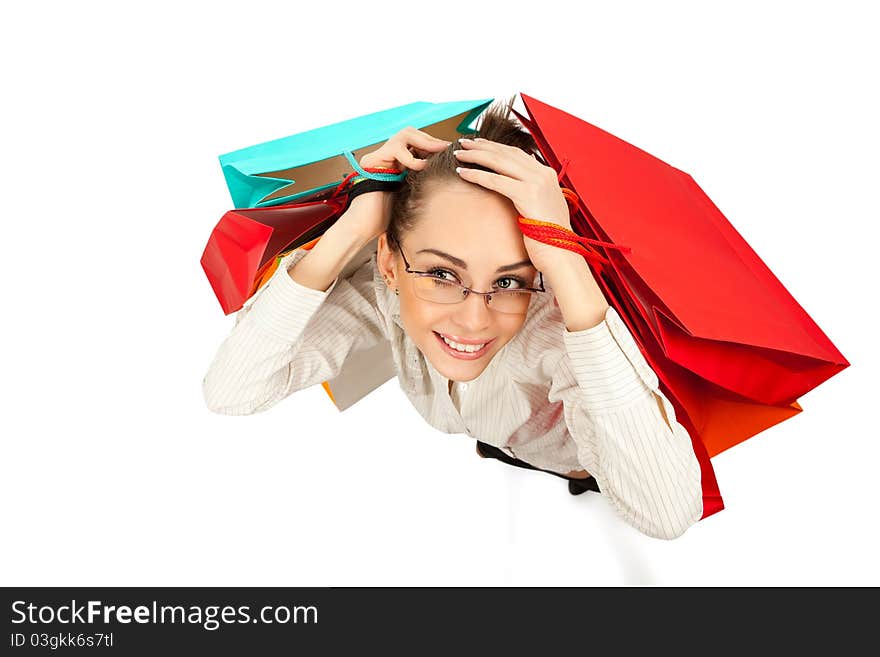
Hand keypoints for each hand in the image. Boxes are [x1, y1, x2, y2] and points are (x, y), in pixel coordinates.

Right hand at [340, 127, 450, 241]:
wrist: (364, 227)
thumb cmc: (387, 218)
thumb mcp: (413, 195)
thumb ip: (423, 180)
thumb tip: (446, 171)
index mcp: (397, 164)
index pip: (417, 144)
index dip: (434, 146)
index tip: (450, 152)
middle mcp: (386, 158)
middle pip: (411, 134)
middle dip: (431, 140)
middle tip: (445, 150)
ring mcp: (378, 158)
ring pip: (404, 135)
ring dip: (424, 143)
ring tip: (436, 154)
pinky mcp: (371, 161)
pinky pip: (395, 148)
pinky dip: (411, 157)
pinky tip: (420, 167)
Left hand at [452, 137, 570, 270]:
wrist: (562, 254)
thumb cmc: (550, 238)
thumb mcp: (542, 208)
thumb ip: (532, 193)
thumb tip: (516, 186)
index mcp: (547, 174)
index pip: (517, 153)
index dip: (495, 147)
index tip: (478, 144)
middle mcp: (543, 174)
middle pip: (506, 153)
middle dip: (482, 146)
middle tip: (463, 142)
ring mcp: (537, 182)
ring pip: (500, 162)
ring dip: (476, 156)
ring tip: (459, 154)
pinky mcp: (528, 195)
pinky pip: (496, 181)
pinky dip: (477, 175)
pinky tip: (463, 173)